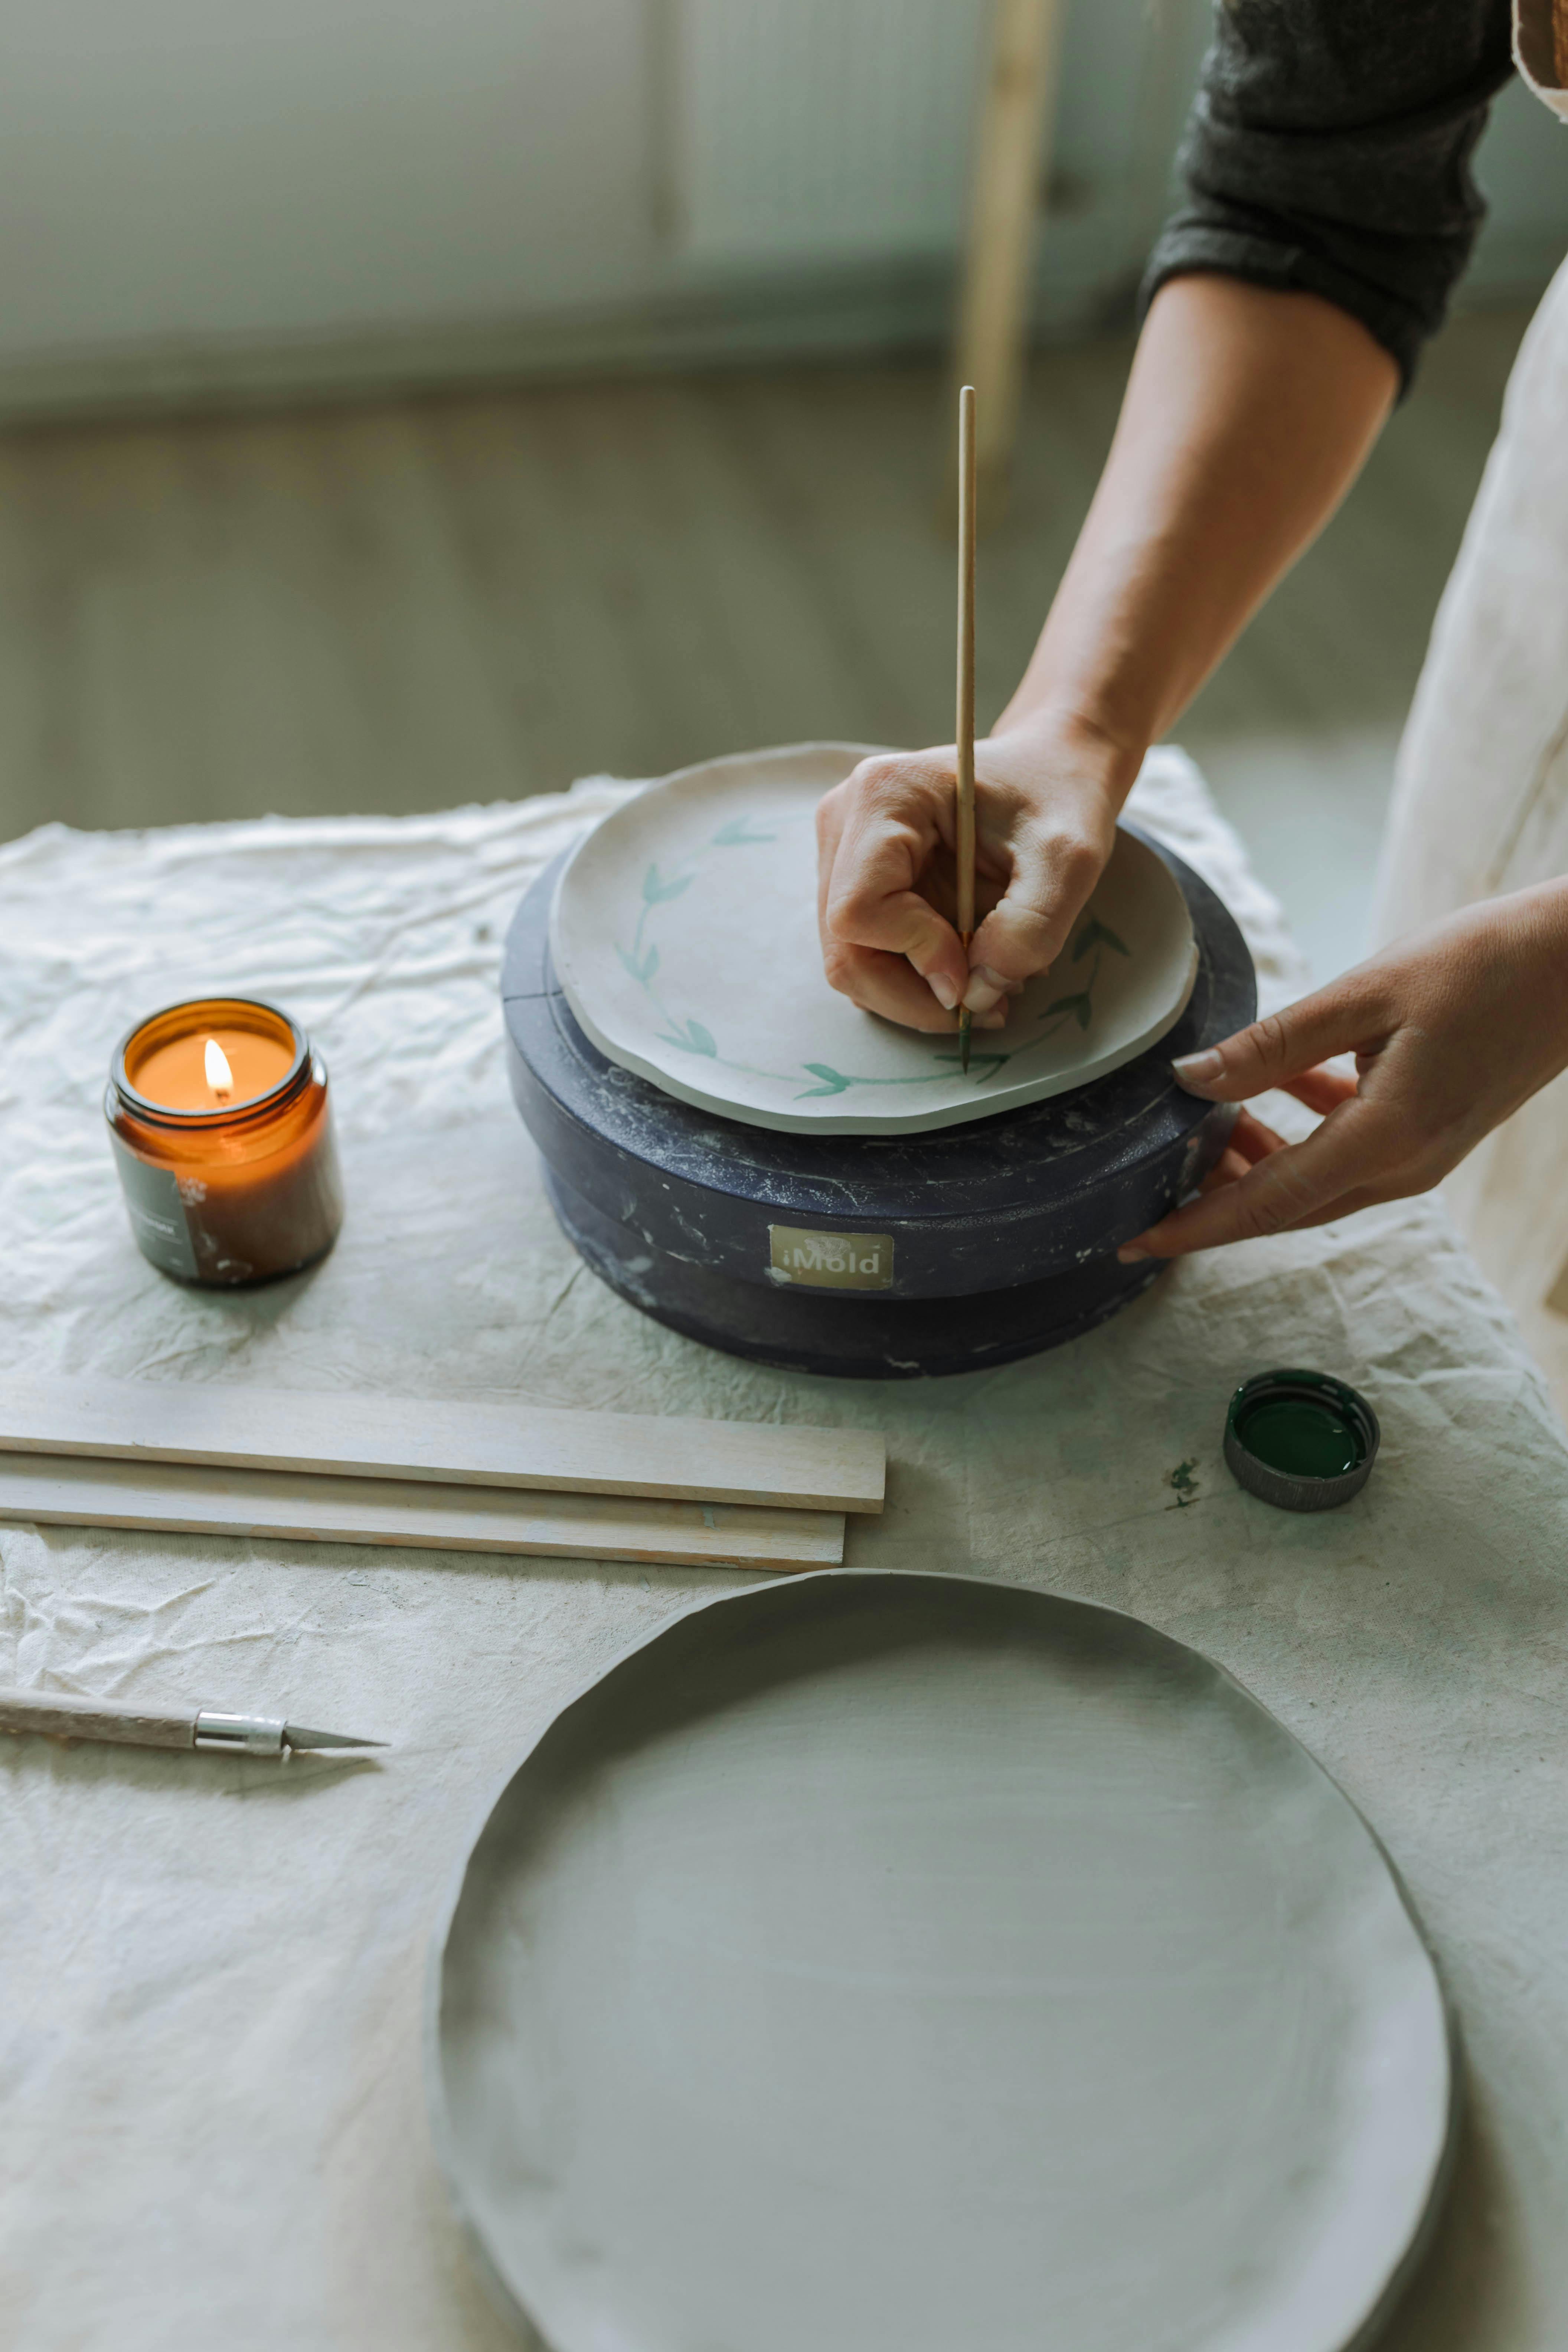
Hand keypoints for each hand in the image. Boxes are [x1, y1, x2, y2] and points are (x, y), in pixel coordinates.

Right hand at [815, 722, 1130, 1032]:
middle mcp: (845, 820)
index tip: (981, 969)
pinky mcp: (859, 880)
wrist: (1054, 764)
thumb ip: (1030, 928)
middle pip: (845, 948)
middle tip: (985, 1006)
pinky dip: (915, 978)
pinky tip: (968, 968)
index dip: (916, 954)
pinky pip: (869, 954)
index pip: (859, 910)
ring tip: (987, 985)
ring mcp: (844, 852)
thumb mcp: (1069, 858)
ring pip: (853, 960)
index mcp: (884, 795)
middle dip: (914, 994)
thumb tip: (976, 994)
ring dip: (917, 992)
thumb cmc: (1061, 794)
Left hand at [1120, 882, 1567, 1260]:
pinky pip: (1347, 1151)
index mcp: (1385, 1141)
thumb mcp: (1367, 993)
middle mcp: (1404, 1167)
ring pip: (1313, 1182)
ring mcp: (1422, 1157)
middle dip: (1214, 1199)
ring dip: (1255, 1162)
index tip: (1132, 1241)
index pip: (1264, 1204)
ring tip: (1199, 1125)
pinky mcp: (1431, 1133)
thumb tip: (1190, 1079)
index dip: (1193, 1227)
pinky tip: (1270, 1087)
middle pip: (1284, 1207)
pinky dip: (1300, 1130)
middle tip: (1148, 1177)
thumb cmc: (1487, 964)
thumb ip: (1274, 1045)